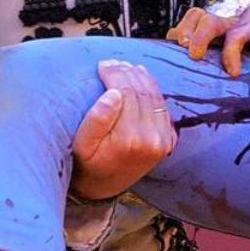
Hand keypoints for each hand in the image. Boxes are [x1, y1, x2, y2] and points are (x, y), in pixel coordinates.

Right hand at [71, 60, 177, 201]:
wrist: (103, 188)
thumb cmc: (87, 165)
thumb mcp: (81, 146)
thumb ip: (96, 119)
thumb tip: (114, 93)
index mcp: (130, 139)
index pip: (127, 93)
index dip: (115, 75)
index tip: (103, 64)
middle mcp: (152, 139)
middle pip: (142, 93)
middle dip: (127, 72)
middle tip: (113, 61)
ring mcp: (163, 140)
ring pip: (155, 97)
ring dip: (141, 78)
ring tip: (126, 66)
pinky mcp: (168, 140)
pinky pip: (162, 107)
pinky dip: (153, 90)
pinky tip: (141, 79)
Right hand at [168, 2, 249, 88]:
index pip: (239, 32)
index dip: (232, 52)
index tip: (233, 73)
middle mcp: (237, 19)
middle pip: (211, 19)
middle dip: (200, 37)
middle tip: (196, 58)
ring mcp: (224, 23)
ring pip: (197, 17)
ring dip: (185, 33)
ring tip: (181, 53)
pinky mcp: (214, 31)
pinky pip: (190, 23)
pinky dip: (179, 35)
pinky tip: (175, 53)